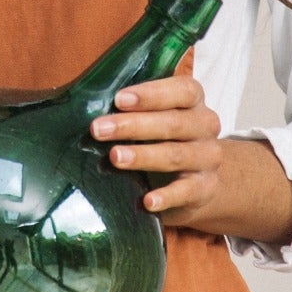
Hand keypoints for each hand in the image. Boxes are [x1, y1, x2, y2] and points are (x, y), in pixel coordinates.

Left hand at [89, 74, 291, 244]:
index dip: (152, 94)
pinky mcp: (204, 188)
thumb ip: (131, 108)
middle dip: (133, 125)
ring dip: (143, 156)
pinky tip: (147, 201)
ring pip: (176, 155)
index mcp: (193, 101)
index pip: (182, 90)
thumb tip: (84, 102)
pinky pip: (186, 192)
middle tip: (98, 129)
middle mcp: (205, 126)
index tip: (119, 99)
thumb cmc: (164, 139)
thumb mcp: (155, 117)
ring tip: (114, 157)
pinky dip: (166, 196)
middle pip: (173, 123)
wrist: (198, 181)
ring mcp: (207, 158)